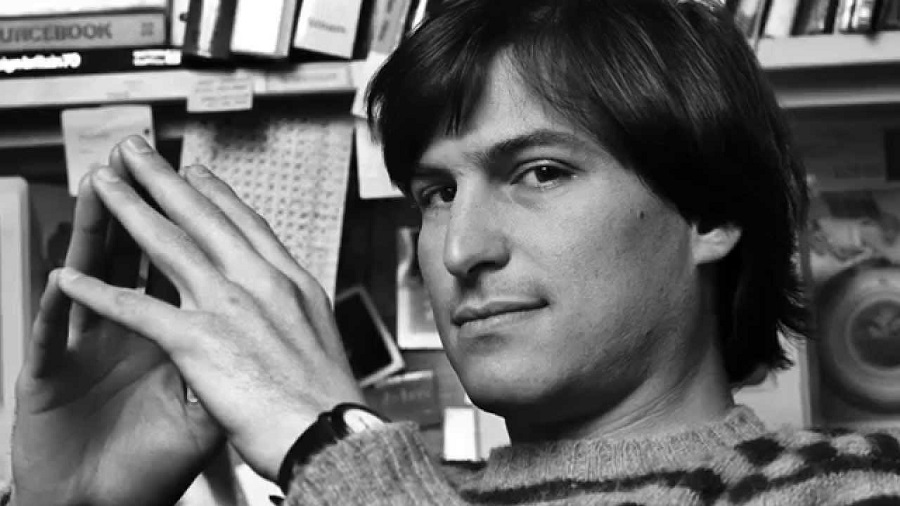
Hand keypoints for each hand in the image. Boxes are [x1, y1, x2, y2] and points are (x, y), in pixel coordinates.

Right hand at [12, 147, 223, 505]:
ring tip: (96, 189)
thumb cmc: (150, 460)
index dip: (186, 225)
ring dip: (91, 234)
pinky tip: (60, 279)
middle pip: (129, 260)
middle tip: (138, 158)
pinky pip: (53, 337)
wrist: (101, 504)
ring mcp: (82, 352)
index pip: (176, 267)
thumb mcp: (204, 409)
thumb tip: (270, 327)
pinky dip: (60, 307)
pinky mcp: (46, 381)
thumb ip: (227, 364)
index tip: (198, 180)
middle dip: (137, 206)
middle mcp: (122, 336)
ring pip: (86, 280)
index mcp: (164, 338)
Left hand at [53, 136, 364, 481]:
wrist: (333, 431)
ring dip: (129, 209)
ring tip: (103, 184)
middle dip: (164, 179)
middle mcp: (260, 281)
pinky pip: (139, 309)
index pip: (247, 225)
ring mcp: (229, 305)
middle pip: (204, 217)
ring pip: (169, 244)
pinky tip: (75, 280)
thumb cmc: (330, 400)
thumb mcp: (323, 340)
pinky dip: (102, 293)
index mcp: (291, 282)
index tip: (197, 173)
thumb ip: (295, 317)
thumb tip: (287, 314)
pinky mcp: (200, 340)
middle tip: (138, 151)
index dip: (216, 195)